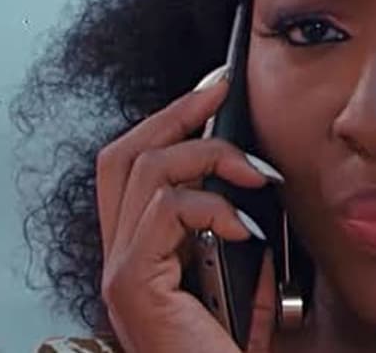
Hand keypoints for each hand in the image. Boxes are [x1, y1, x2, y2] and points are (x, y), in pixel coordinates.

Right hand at [96, 67, 282, 352]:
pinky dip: (214, 206)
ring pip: (143, 170)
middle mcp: (118, 262)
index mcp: (140, 258)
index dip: (166, 121)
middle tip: (221, 89)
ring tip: (256, 174)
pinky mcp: (134, 286)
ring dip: (208, 156)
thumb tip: (257, 192)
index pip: (130, 170)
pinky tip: (248, 228)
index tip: (213, 91)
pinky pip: (168, 212)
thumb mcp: (248, 287)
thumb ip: (242, 241)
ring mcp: (120, 274)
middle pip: (122, 155)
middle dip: (174, 111)